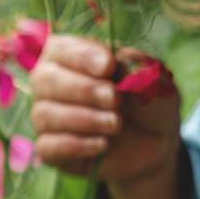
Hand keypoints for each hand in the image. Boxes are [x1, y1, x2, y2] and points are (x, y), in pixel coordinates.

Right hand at [30, 34, 183, 198]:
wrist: (154, 144)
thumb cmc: (147, 102)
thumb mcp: (152, 78)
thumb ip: (134, 65)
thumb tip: (115, 60)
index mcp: (72, 56)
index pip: (61, 48)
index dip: (82, 56)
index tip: (108, 66)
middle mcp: (50, 84)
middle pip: (45, 79)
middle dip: (83, 89)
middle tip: (115, 99)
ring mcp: (46, 117)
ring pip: (45, 114)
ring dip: (84, 119)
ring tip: (117, 125)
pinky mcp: (49, 149)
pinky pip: (48, 146)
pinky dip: (76, 146)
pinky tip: (103, 145)